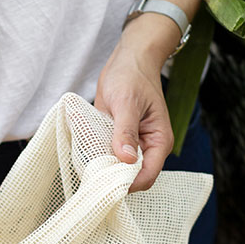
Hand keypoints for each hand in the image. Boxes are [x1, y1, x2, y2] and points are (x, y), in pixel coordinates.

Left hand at [95, 20, 175, 192]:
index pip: (147, 176)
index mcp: (158, 141)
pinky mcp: (118, 138)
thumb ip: (125, 132)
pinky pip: (107, 155)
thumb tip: (126, 159)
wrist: (128, 59)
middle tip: (92, 174)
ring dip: (103, 167)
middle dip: (114, 178)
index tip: (107, 184)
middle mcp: (147, 147)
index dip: (129, 184)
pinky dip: (97, 155)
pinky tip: (85, 150)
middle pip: (132, 176)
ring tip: (87, 162)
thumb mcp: (126, 103)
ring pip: (118, 168)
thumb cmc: (132, 76)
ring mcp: (132, 144)